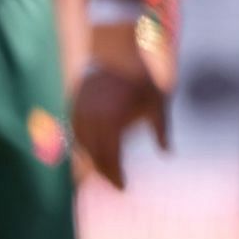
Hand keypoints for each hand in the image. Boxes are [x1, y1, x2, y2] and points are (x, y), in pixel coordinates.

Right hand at [69, 25, 171, 190]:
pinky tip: (89, 153)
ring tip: (100, 174)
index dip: (115, 175)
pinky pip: (72, 132)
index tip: (123, 188)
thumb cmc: (143, 77)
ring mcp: (77, 111)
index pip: (109, 157)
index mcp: (110, 120)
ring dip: (88, 161)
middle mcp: (89, 118)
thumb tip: (167, 152)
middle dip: (101, 173)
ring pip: (79, 146)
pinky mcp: (71, 105)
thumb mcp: (158, 101)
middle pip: (92, 156)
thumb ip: (161, 128)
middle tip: (111, 185)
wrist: (119, 50)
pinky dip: (80, 146)